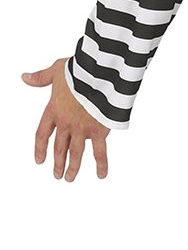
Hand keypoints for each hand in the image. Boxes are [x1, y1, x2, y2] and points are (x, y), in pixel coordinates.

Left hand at [22, 58, 109, 179]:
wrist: (98, 76)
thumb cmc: (79, 71)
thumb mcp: (56, 71)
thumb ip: (41, 77)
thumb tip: (24, 77)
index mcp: (54, 110)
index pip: (42, 134)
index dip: (40, 148)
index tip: (39, 160)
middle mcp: (66, 123)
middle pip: (59, 148)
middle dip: (58, 163)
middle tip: (57, 175)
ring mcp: (82, 129)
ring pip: (75, 153)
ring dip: (72, 168)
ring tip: (69, 178)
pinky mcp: (98, 131)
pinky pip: (99, 152)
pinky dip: (101, 164)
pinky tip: (101, 175)